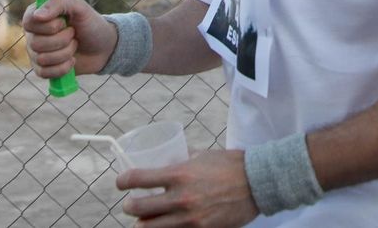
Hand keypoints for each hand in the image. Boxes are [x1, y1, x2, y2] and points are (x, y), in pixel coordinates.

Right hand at [22, 0, 115, 78]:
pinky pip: (45, 73)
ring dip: (65, 53)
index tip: (63, 22)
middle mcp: (33, 34)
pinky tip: (72, 60)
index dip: (47, 25)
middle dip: (62, 40)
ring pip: (42, 59)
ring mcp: (36, 53)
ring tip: (74, 45)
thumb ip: (58, 3)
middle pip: (36, 43)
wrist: (103, 47)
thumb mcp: (79, 7)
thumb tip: (37, 15)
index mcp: (38, 14)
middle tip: (73, 34)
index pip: (29, 21)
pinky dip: (63, 67)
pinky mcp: (42, 69)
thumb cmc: (90, 23)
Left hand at [117, 150, 258, 227]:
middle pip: (138, 208)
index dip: (122, 181)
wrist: (258, 183)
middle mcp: (181, 198)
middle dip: (129, 207)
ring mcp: (189, 218)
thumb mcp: (203, 156)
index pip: (138, 179)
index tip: (120, 183)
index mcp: (179, 174)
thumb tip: (168, 160)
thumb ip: (183, 159)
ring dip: (142, 224)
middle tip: (130, 205)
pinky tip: (164, 226)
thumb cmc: (231, 165)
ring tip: (143, 221)